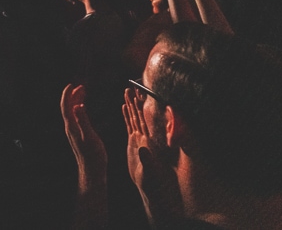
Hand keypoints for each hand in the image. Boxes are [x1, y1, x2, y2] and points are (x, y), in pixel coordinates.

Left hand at [62, 84, 106, 184]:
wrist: (92, 170)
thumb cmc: (93, 155)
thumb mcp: (89, 136)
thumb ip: (83, 121)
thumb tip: (77, 106)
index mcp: (72, 126)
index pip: (66, 106)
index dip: (67, 95)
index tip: (71, 85)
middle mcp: (70, 128)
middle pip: (67, 107)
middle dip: (72, 95)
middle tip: (81, 87)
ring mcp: (73, 132)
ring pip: (72, 112)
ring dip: (75, 101)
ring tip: (83, 92)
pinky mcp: (78, 135)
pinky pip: (76, 117)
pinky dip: (79, 109)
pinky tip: (84, 109)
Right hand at [122, 89, 182, 221]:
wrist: (157, 195)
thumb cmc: (157, 184)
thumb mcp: (154, 174)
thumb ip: (148, 161)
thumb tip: (142, 149)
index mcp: (155, 143)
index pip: (151, 120)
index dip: (147, 106)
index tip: (142, 92)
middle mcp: (150, 139)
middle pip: (143, 115)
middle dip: (137, 101)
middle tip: (131, 86)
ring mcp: (142, 141)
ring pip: (137, 119)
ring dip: (131, 106)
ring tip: (126, 92)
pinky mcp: (136, 145)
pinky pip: (132, 127)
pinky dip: (127, 117)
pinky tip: (124, 108)